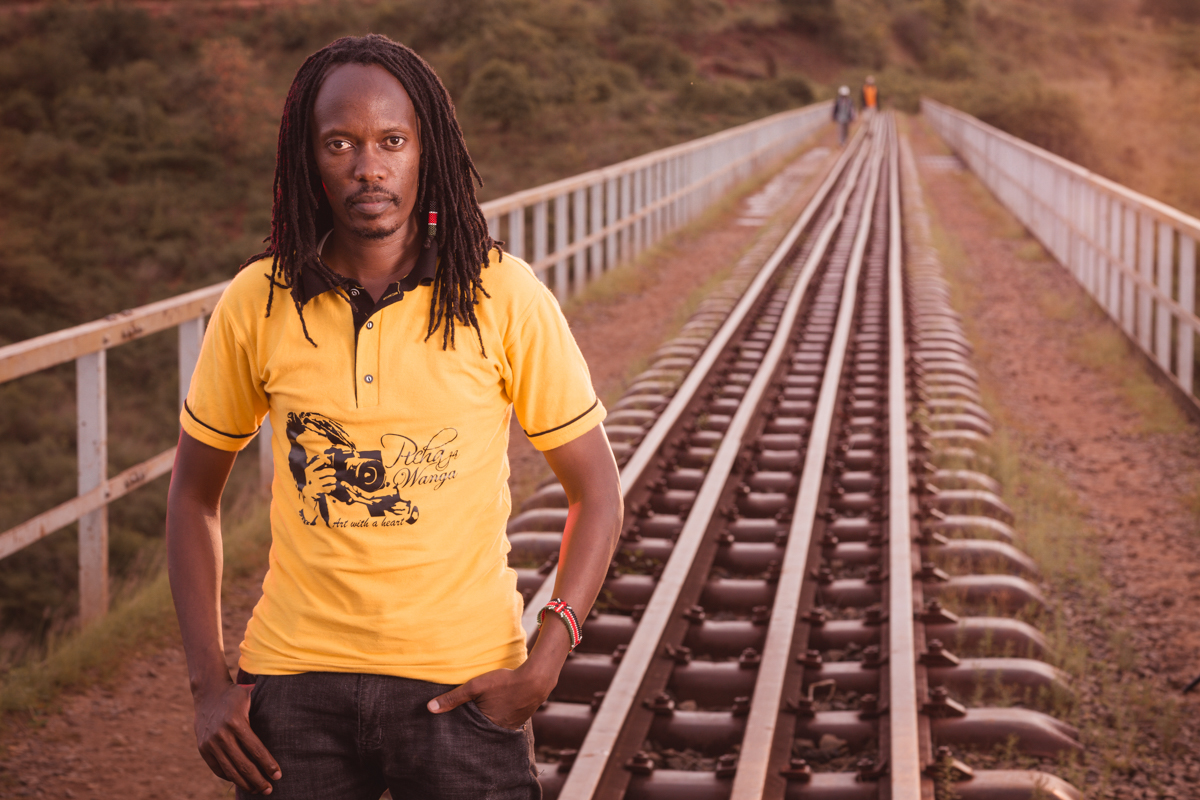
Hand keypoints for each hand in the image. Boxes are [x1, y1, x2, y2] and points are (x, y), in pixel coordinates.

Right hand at [192, 681, 280, 794]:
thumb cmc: (236, 696)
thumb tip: (285, 728)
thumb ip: (263, 713)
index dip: (268, 764)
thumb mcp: (250, 699)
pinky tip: (240, 781)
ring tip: (256, 790)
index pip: (256, 749)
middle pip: (243, 764)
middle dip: (258, 780)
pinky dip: (229, 777)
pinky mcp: (202, 748)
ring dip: (244, 783)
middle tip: (269, 789)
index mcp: (236, 722)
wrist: (208, 692)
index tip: (278, 775)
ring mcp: (210, 743)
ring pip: (230, 770)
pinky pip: (217, 769)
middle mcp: (222, 735)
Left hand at [426, 664, 552, 729]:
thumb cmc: (504, 682)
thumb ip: (453, 698)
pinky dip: (499, 718)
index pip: (466, 732)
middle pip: (480, 732)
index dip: (458, 730)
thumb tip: (429, 708)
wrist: (535, 680)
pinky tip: (497, 710)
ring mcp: (511, 727)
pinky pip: (504, 723)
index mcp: (485, 726)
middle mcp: (498, 731)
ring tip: (479, 717)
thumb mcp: (475, 686)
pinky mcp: (520, 720)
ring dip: (486, 723)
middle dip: (472, 729)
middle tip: (463, 726)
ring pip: (493, 727)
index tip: (449, 732)